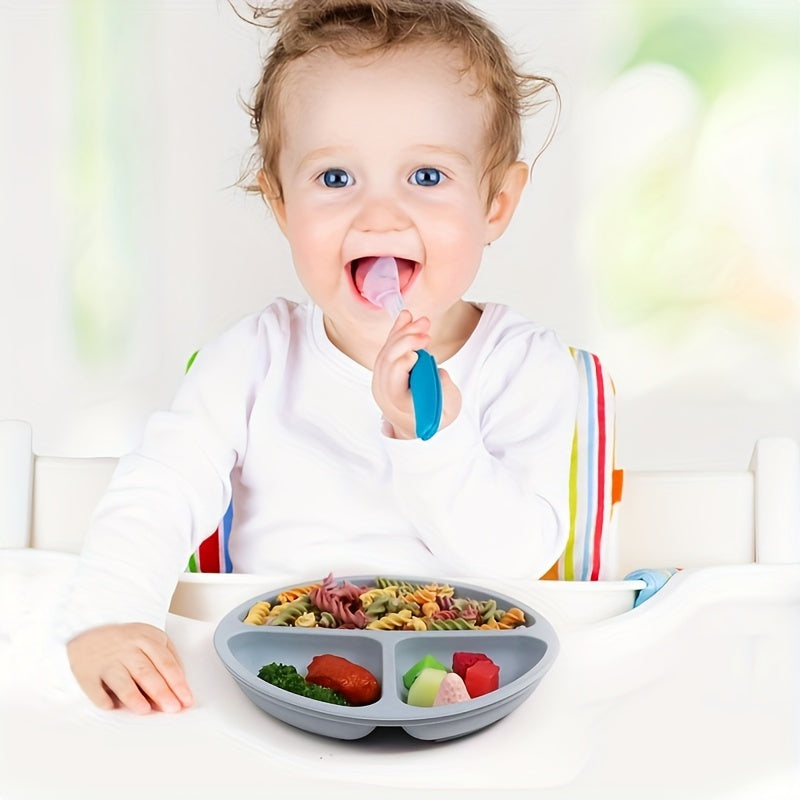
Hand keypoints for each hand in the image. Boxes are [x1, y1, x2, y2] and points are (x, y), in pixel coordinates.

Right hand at [67, 623, 193, 713]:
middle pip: (147, 673)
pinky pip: (96, 690)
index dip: (178, 683)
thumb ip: (167, 658)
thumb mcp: (150, 639)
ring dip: (134, 697)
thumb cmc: (125, 640)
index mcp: (146, 638)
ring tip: (145, 710)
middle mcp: (127, 648)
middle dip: (162, 692)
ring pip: (123, 681)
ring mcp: (107, 660)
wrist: (86, 630)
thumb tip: (180, 687)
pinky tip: (112, 707)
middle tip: (173, 708)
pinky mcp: (87, 673)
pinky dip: (103, 700)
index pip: (166, 663)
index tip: (186, 700)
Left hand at [371, 310, 461, 438]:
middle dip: (406, 340)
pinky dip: (398, 332)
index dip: (402, 365)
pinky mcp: (385, 368)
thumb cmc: (436, 416)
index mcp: (400, 404)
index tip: (417, 354)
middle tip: (426, 329)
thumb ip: (446, 391)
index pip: (393, 383)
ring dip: (404, 333)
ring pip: (387, 351)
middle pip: (388, 361)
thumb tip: (439, 373)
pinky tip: (407, 318)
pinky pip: (388, 347)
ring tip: (423, 322)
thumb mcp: (450, 409)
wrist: (418, 421)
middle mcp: (385, 392)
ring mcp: (381, 379)